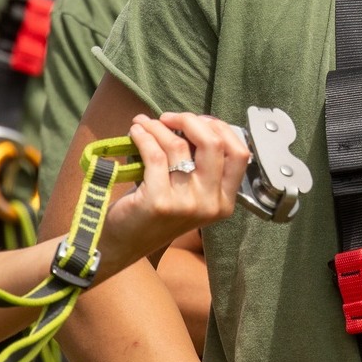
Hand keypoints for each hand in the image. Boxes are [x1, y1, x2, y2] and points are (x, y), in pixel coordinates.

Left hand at [96, 113, 248, 278]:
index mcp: (224, 201)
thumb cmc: (157, 210)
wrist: (122, 244)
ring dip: (159, 127)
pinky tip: (136, 131)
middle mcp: (210, 204)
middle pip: (213, 144)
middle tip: (169, 118)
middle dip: (190, 120)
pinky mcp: (158, 201)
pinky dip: (144, 136)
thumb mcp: (191, 191)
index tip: (197, 121)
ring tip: (145, 123)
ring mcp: (186, 205)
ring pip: (179, 146)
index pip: (239, 154)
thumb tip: (196, 121)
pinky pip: (155, 155)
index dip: (220, 129)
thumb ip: (202, 163)